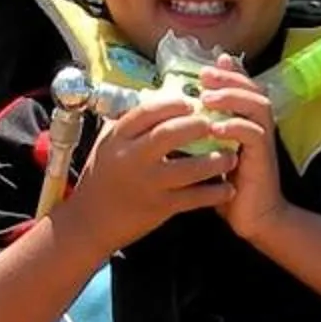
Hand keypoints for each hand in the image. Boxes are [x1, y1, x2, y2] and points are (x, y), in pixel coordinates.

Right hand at [61, 91, 232, 252]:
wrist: (89, 223)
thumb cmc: (100, 178)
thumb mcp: (106, 145)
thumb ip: (128, 123)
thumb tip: (155, 98)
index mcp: (118, 139)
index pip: (148, 111)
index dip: (174, 104)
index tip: (192, 102)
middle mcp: (132, 158)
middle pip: (170, 134)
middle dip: (198, 126)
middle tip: (216, 123)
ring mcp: (147, 184)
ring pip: (188, 168)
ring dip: (215, 160)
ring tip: (231, 155)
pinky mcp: (159, 208)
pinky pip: (193, 198)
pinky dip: (214, 193)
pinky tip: (228, 188)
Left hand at [197, 57, 285, 246]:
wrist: (253, 217)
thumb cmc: (228, 186)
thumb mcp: (211, 154)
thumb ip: (202, 133)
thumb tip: (178, 114)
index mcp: (248, 122)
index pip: (243, 87)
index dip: (228, 73)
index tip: (205, 67)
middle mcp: (259, 126)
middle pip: (253, 89)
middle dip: (228, 78)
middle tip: (204, 76)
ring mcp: (264, 141)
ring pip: (257, 106)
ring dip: (232, 98)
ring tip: (207, 98)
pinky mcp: (264, 158)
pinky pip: (254, 134)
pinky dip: (236, 127)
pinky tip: (216, 127)